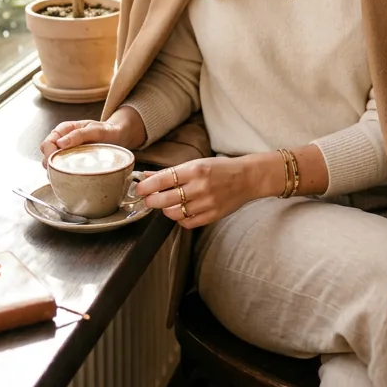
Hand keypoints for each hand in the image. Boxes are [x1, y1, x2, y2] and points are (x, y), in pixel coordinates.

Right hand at [39, 106, 145, 167]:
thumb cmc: (107, 130)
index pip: (47, 144)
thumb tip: (60, 143)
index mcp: (64, 130)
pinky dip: (62, 176)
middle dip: (51, 165)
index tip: (59, 161)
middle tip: (65, 171)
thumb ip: (78, 134)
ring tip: (69, 175)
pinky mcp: (71, 162)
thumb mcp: (95, 130)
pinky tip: (71, 178)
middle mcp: (61, 141)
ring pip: (51, 165)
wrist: (119, 136)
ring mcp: (66, 153)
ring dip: (56, 172)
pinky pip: (60, 171)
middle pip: (45, 156)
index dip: (49, 154)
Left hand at [134, 153, 284, 229]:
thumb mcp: (196, 163)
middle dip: (151, 201)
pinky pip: (188, 222)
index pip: (163, 179)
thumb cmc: (220, 169)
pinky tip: (180, 212)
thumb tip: (147, 176)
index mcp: (195, 169)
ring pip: (175, 213)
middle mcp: (200, 186)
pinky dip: (180, 219)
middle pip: (166, 200)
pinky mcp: (213, 215)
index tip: (138, 189)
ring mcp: (207, 203)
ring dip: (165, 210)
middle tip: (147, 200)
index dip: (147, 186)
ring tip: (166, 205)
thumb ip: (172, 172)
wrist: (247, 178)